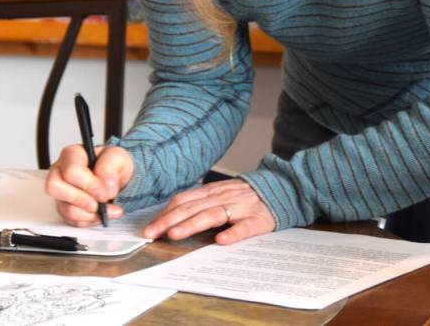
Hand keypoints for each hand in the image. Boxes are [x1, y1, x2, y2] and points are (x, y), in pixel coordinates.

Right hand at [45, 144, 133, 226]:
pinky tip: (101, 214)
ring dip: (89, 213)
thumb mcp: (118, 157)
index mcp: (72, 155)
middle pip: (55, 188)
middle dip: (81, 200)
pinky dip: (89, 220)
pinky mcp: (64, 208)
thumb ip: (110, 167)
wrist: (114, 179)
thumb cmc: (112, 164)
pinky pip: (72, 220)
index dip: (88, 185)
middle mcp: (60, 172)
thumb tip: (106, 185)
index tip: (104, 193)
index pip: (71, 171)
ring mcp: (61, 192)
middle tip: (100, 203)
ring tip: (106, 209)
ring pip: (65, 208)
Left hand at [142, 178, 275, 244]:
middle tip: (151, 235)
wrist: (281, 187)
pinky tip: (221, 241)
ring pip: (212, 215)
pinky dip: (233, 233)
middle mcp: (223, 197)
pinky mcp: (258, 219)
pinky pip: (245, 226)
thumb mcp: (220, 193)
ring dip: (192, 225)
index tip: (148, 228)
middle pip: (192, 208)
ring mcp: (240, 207)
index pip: (183, 200)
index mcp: (212, 192)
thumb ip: (200, 201)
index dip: (164, 213)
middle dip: (168, 221)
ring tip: (175, 235)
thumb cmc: (246, 195)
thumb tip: (172, 214)